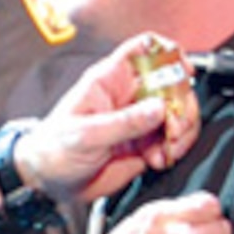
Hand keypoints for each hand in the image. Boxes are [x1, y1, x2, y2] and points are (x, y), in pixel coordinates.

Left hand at [14, 33, 203, 202]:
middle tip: (174, 129)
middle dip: (182, 105)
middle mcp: (129, 96)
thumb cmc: (54, 150)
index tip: (184, 71)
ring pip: (178, 113)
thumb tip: (159, 108)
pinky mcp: (145, 145)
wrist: (48, 183)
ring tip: (166, 150)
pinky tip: (159, 161)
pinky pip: (172, 140)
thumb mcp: (84, 135)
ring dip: (181, 131)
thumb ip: (123, 122)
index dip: (169, 52)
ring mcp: (139, 120)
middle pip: (173, 83)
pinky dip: (174, 150)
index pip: (145, 49)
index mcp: (110, 80)